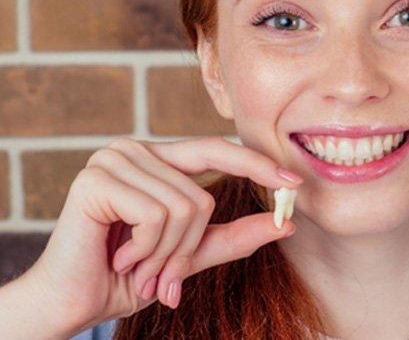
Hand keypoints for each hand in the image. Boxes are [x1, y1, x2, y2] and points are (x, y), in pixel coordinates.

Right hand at [13, 137, 300, 336]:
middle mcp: (136, 149)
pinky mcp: (97, 178)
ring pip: (183, 206)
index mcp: (157, 159)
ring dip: (165, 254)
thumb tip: (286, 223)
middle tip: (163, 276)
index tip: (294, 183)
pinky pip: (156, 214)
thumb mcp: (189, 255)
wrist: (71, 302)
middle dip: (188, 247)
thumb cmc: (127, 275)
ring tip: (136, 266)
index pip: (216, 149)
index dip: (256, 164)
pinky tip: (119, 257)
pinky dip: (146, 249)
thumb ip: (234, 236)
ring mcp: (114, 158)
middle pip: (202, 194)